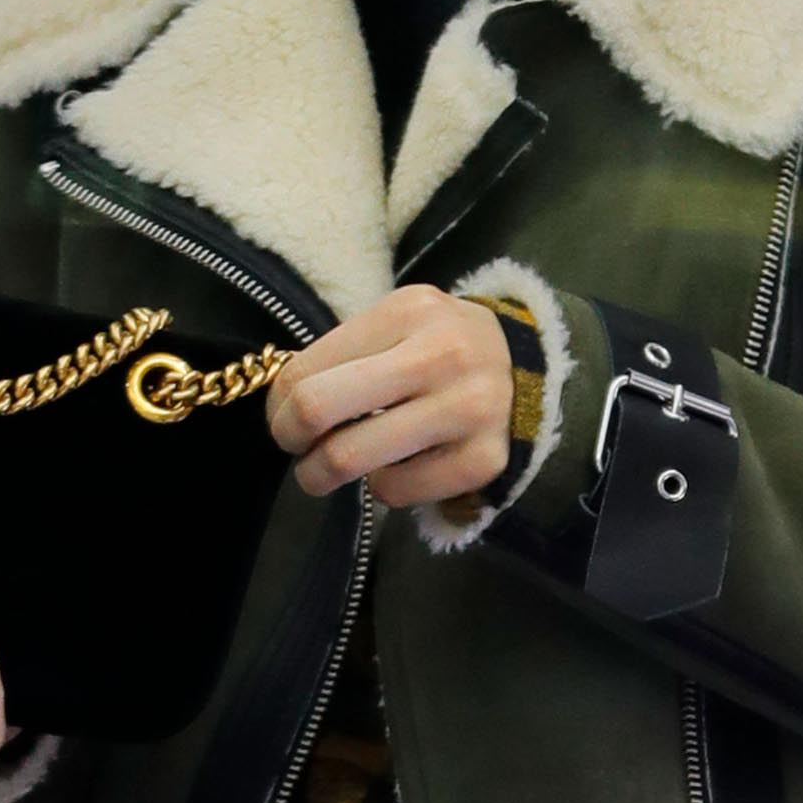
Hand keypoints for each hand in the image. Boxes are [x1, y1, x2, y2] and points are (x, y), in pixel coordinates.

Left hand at [266, 285, 513, 508]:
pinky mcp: (482, 459)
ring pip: (350, 458)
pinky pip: (395, 490)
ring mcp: (468, 410)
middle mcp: (442, 357)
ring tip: (325, 469)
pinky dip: (379, 486)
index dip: (277, 403)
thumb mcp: (398, 324)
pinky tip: (391, 467)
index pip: (306, 368)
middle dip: (289, 437)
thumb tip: (282, 406)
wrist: (524, 368)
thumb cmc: (439, 345)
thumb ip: (344, 354)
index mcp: (409, 312)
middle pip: (318, 408)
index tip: (283, 415)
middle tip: (296, 446)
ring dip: (320, 473)